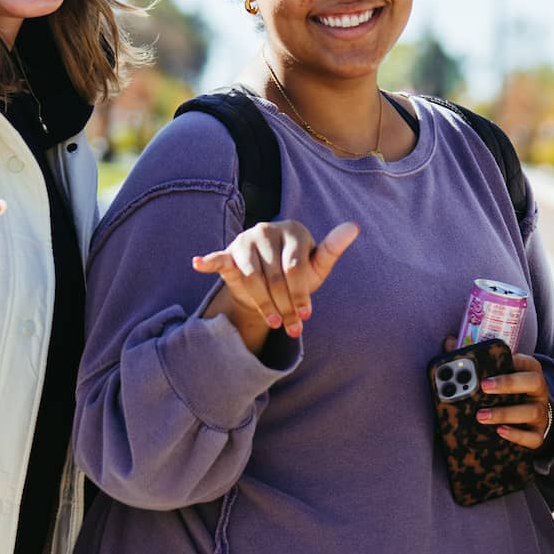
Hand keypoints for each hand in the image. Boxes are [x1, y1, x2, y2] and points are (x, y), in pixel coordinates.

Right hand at [193, 220, 359, 349]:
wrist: (269, 282)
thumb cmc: (297, 274)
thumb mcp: (316, 267)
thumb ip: (332, 249)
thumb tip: (354, 226)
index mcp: (294, 230)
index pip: (296, 267)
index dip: (300, 295)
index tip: (305, 316)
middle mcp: (268, 229)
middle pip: (276, 276)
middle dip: (284, 305)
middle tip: (290, 327)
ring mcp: (247, 240)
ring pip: (253, 277)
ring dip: (263, 303)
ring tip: (272, 321)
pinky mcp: (229, 252)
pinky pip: (219, 257)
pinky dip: (208, 260)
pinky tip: (199, 263)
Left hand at [446, 339, 552, 450]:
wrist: (525, 416)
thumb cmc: (506, 389)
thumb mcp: (495, 373)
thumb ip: (475, 359)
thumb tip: (450, 342)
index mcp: (530, 371)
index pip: (527, 362)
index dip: (511, 362)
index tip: (488, 370)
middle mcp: (539, 391)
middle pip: (534, 382)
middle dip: (508, 384)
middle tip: (483, 387)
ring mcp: (541, 412)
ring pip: (532, 411)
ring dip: (505, 413)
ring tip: (481, 416)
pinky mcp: (539, 433)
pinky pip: (534, 437)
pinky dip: (517, 436)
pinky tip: (499, 432)